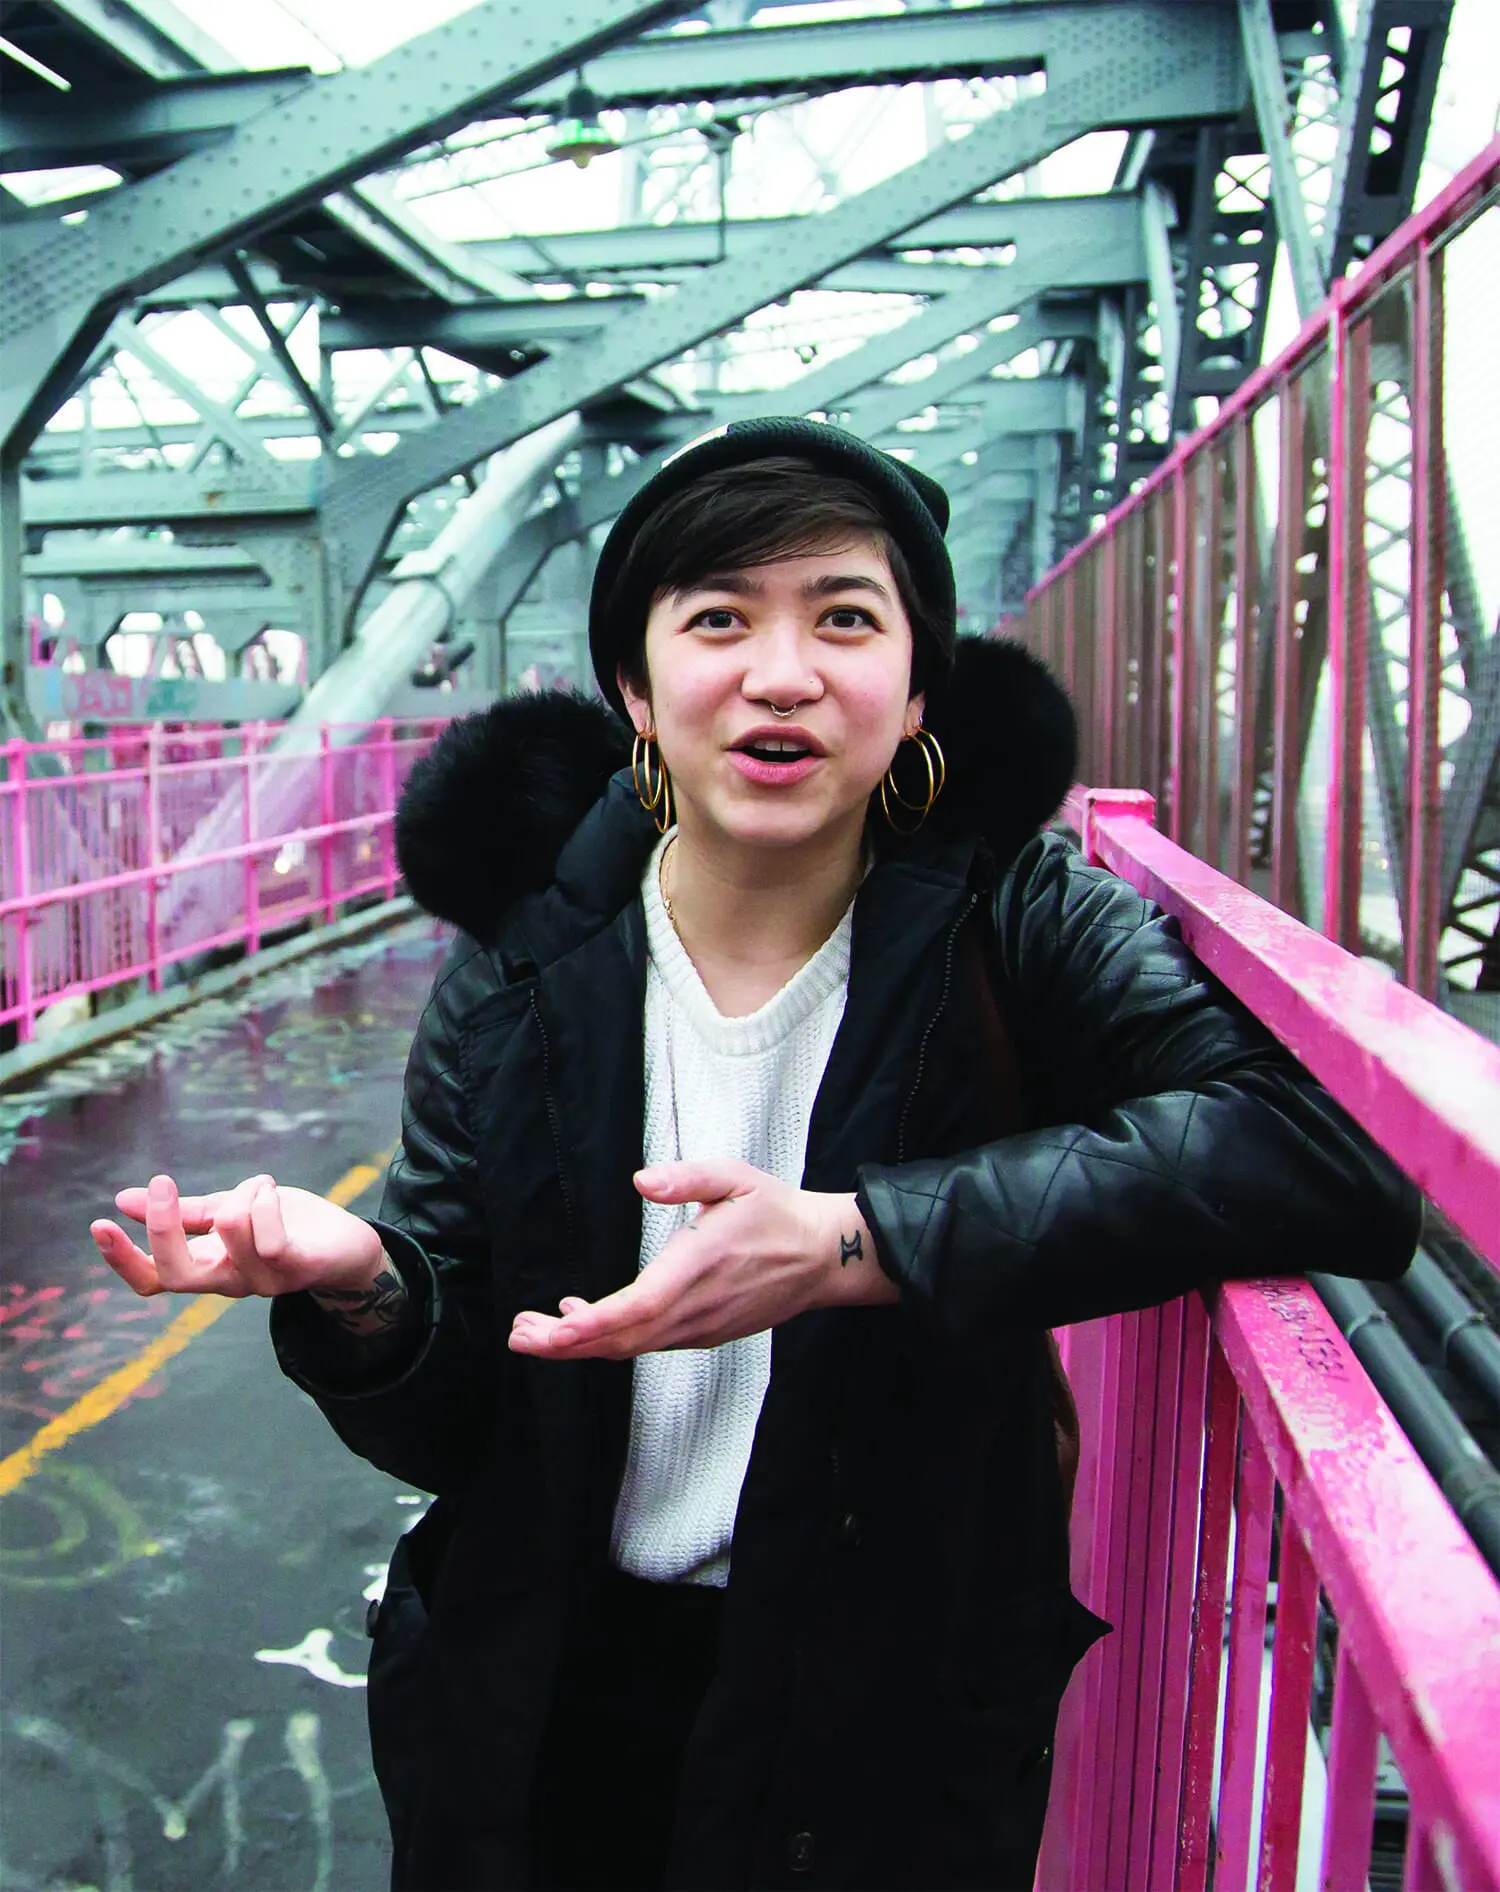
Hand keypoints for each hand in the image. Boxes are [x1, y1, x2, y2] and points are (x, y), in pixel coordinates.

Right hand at [90, 1172, 387, 1303]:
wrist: (349, 1246)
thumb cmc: (286, 1225)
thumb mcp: (230, 1212)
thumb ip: (185, 1212)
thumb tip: (122, 1200)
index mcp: (207, 1267)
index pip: (151, 1280)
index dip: (121, 1259)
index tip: (98, 1223)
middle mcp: (229, 1282)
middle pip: (177, 1273)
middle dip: (162, 1226)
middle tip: (160, 1182)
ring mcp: (264, 1281)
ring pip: (229, 1230)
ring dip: (241, 1192)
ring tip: (259, 1186)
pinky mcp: (298, 1268)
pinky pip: (270, 1238)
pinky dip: (265, 1202)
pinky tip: (272, 1193)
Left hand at [507, 1160, 896, 1361]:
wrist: (822, 1257)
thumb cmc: (776, 1213)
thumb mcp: (735, 1177)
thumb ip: (687, 1177)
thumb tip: (642, 1181)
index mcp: (696, 1268)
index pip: (635, 1309)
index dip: (588, 1327)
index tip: (550, 1330)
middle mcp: (694, 1309)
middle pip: (621, 1340)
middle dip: (565, 1344)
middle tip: (520, 1335)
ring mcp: (700, 1327)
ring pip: (631, 1346)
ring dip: (582, 1344)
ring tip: (536, 1332)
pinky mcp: (704, 1333)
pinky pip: (649, 1342)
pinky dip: (611, 1339)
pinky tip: (585, 1320)